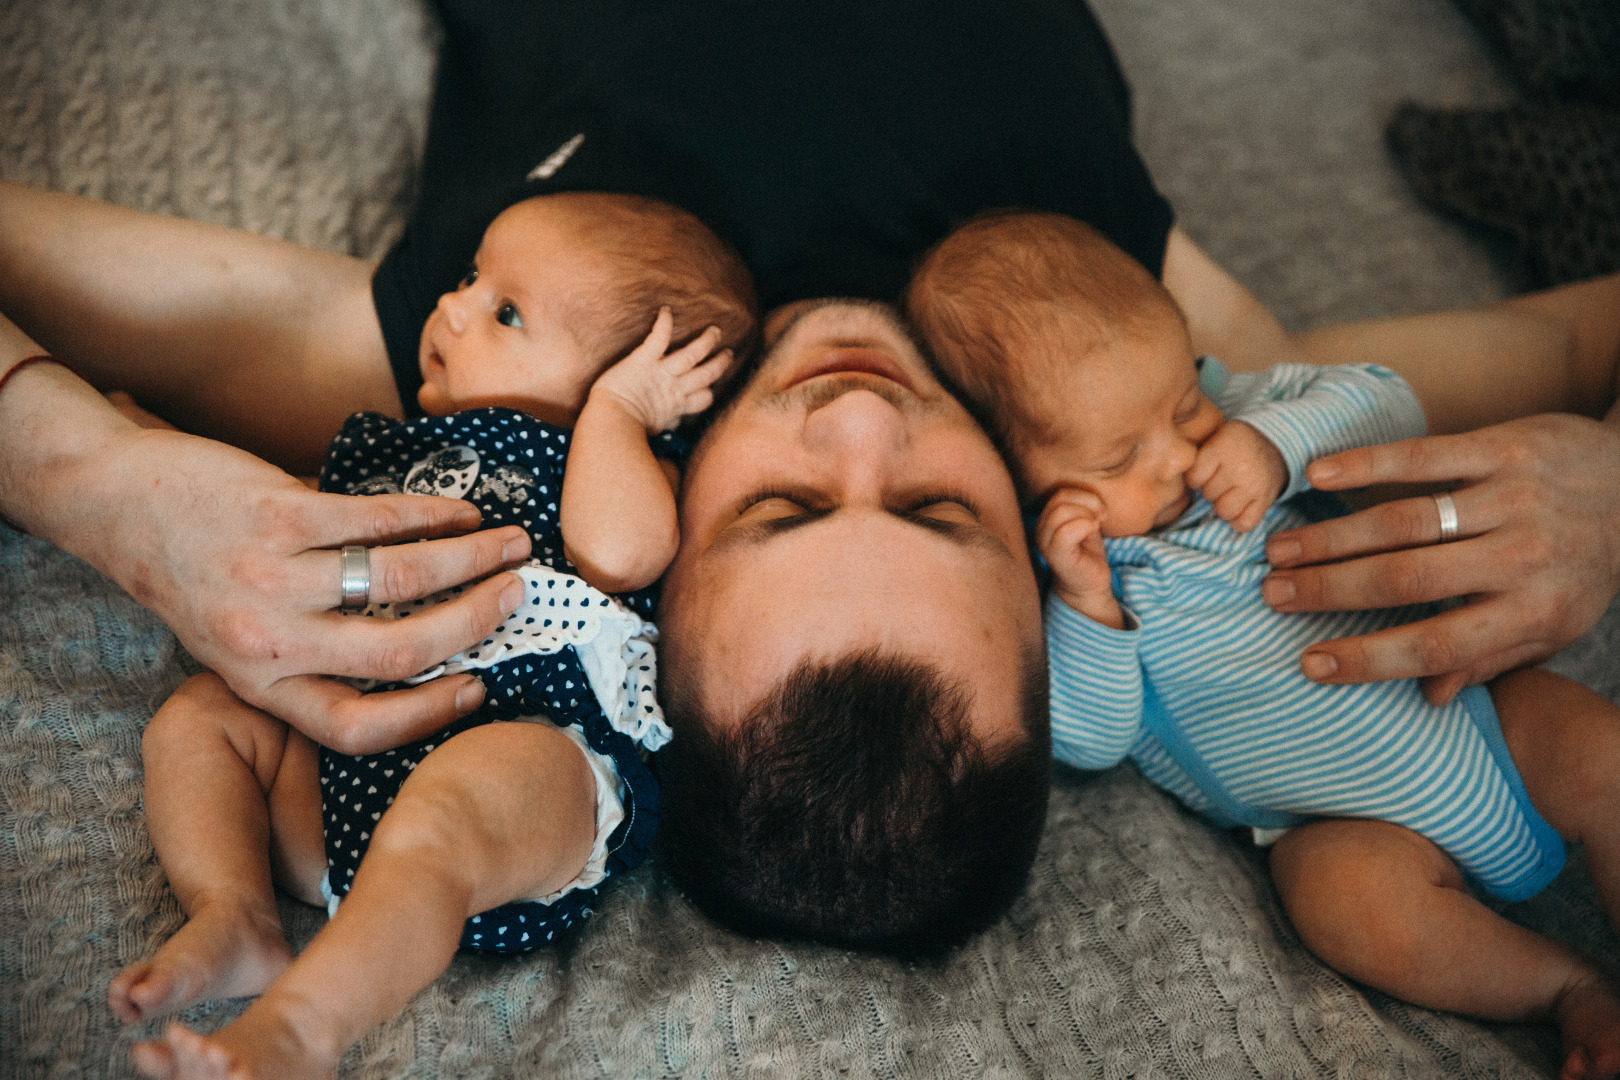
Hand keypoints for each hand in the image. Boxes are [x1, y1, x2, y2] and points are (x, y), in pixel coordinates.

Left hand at [0, 364, 536, 751]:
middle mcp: (265, 643)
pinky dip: (434, 515)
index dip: (426, 714)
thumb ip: (311, 657)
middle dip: (473, 624)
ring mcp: (271, 578)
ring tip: (510, 545)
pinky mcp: (277, 516)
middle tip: (517, 596)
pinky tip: (462, 513)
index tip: (478, 687)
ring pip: (400, 577)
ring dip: (471, 560)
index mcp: (258, 686)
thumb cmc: (192, 574)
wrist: (117, 503)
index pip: (354, 726)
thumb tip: (421, 649)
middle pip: (397, 652)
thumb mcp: (236, 643)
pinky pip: (378, 520)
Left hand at [589, 307, 732, 432]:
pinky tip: (666, 310)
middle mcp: (674, 388)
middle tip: (728, 353)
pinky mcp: (643, 360)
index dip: (709, 393)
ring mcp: (661, 372)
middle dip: (719, 363)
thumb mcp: (655, 429)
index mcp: (677, 406)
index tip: (709, 388)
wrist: (610, 421)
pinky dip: (664, 324)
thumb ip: (667, 423)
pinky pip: (658, 338)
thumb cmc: (626, 429)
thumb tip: (672, 426)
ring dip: (706, 342)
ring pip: (692, 354)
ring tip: (715, 331)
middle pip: (706, 374)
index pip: (705, 398)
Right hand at [1036, 488, 1123, 627]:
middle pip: (1060, 499)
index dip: (1084, 496)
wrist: (1090, 584)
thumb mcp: (1085, 522)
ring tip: (1096, 525)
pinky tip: (1093, 531)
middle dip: (1087, 503)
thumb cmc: (1088, 553)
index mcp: (1046, 519)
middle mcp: (1040, 529)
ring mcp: (1045, 543)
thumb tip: (1090, 495)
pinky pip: (1066, 531)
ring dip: (1087, 514)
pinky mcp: (1056, 556)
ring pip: (1061, 512)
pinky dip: (1085, 525)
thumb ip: (1081, 506)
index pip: (1060, 493)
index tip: (1100, 510)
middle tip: (1101, 517)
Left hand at [1186, 420, 1285, 531]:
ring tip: (1228, 493)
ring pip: (1224, 511)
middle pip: (1208, 494)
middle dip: (1211, 489)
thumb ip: (1194, 454)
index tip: (1204, 471)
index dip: (1196, 477)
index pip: (1194, 477)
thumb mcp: (1214, 437)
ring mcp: (1254, 485)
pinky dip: (1239, 520)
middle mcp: (1240, 467)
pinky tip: (1239, 507)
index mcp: (1222, 448)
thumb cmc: (1232, 445)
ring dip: (1223, 505)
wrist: (1272, 444)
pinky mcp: (1266, 500)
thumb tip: (1168, 476)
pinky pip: (1244, 523)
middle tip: (1220, 480)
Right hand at [1261, 414, 1619, 703]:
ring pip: (1406, 521)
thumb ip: (1492, 658)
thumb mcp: (1554, 625)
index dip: (1370, 658)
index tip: (1311, 664)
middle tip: (1273, 596)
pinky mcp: (1504, 447)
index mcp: (1532, 611)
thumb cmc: (1585, 563)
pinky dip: (1367, 465)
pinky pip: (1427, 455)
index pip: (1438, 644)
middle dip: (1331, 591)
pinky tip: (1317, 474)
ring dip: (1333, 537)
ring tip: (1279, 550)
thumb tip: (1429, 696)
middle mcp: (1522, 558)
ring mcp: (1512, 498)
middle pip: (1407, 579)